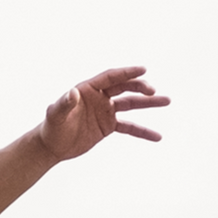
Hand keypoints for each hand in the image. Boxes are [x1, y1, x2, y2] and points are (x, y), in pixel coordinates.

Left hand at [37, 67, 168, 161]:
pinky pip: (129, 127)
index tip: (143, 70)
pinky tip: (157, 136)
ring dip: (148, 103)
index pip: (111, 77)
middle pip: (124, 88)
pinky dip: (142, 131)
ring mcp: (106, 111)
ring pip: (131, 105)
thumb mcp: (55, 114)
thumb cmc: (51, 127)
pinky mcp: (108, 126)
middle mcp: (100, 97)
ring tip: (167, 101)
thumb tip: (72, 93)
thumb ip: (64, 103)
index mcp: (88, 89)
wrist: (51, 146)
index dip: (127, 73)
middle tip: (153, 91)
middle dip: (140, 87)